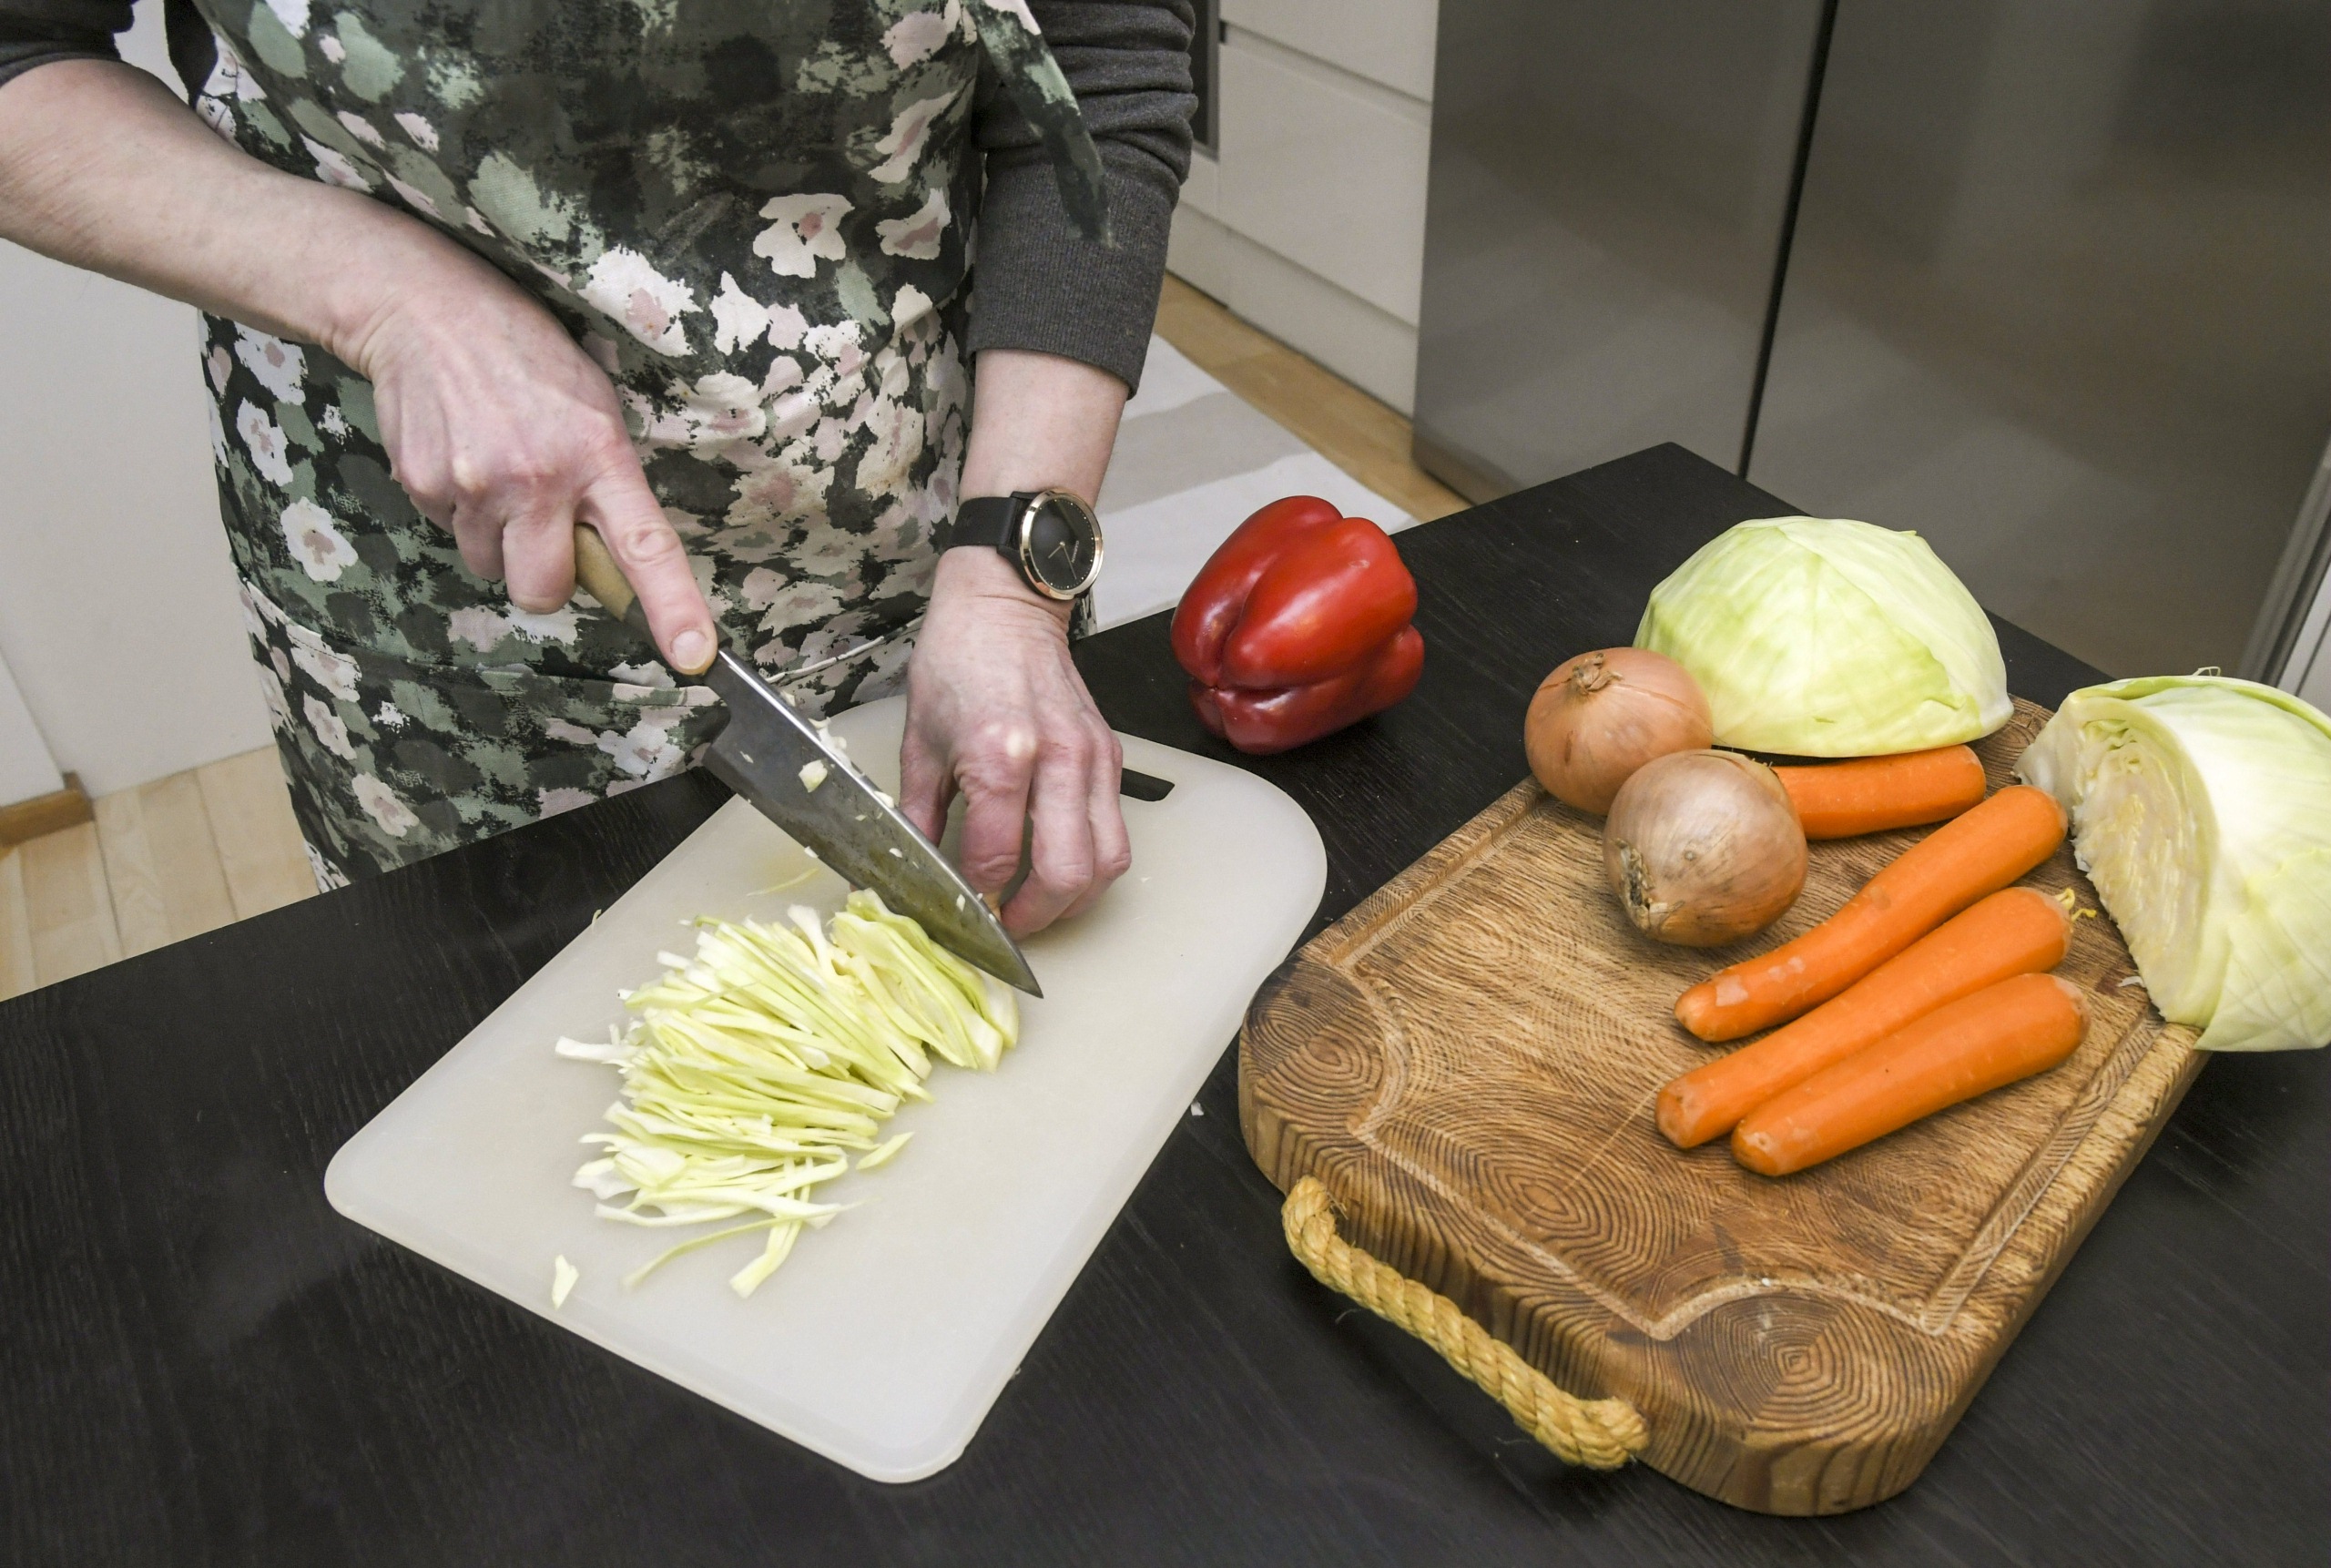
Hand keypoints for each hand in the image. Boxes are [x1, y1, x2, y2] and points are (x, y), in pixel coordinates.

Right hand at [0, 61, 716, 671]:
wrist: (424, 305)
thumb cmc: (526, 355)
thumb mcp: (594, 402)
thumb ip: (608, 481)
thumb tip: (612, 559)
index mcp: (598, 454)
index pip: (645, 545)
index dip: (672, 607)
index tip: (694, 655)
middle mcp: (537, 478)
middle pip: (543, 593)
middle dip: (545, 578)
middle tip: (544, 525)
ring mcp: (474, 485)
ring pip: (490, 566)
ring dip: (497, 538)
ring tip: (497, 468)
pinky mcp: (422, 484)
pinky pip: (449, 533)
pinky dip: (458, 510)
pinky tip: (462, 455)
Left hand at [900, 548, 1130, 934]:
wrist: (1004, 605)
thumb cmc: (956, 661)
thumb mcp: (919, 740)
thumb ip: (918, 814)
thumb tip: (915, 870)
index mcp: (999, 754)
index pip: (998, 859)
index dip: (979, 897)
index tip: (965, 908)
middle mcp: (1056, 758)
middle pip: (1068, 872)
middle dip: (1037, 915)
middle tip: (1008, 924)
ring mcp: (1092, 758)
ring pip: (1108, 860)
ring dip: (1076, 898)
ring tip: (1040, 904)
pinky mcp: (1111, 754)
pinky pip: (1115, 828)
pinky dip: (1092, 860)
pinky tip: (1059, 862)